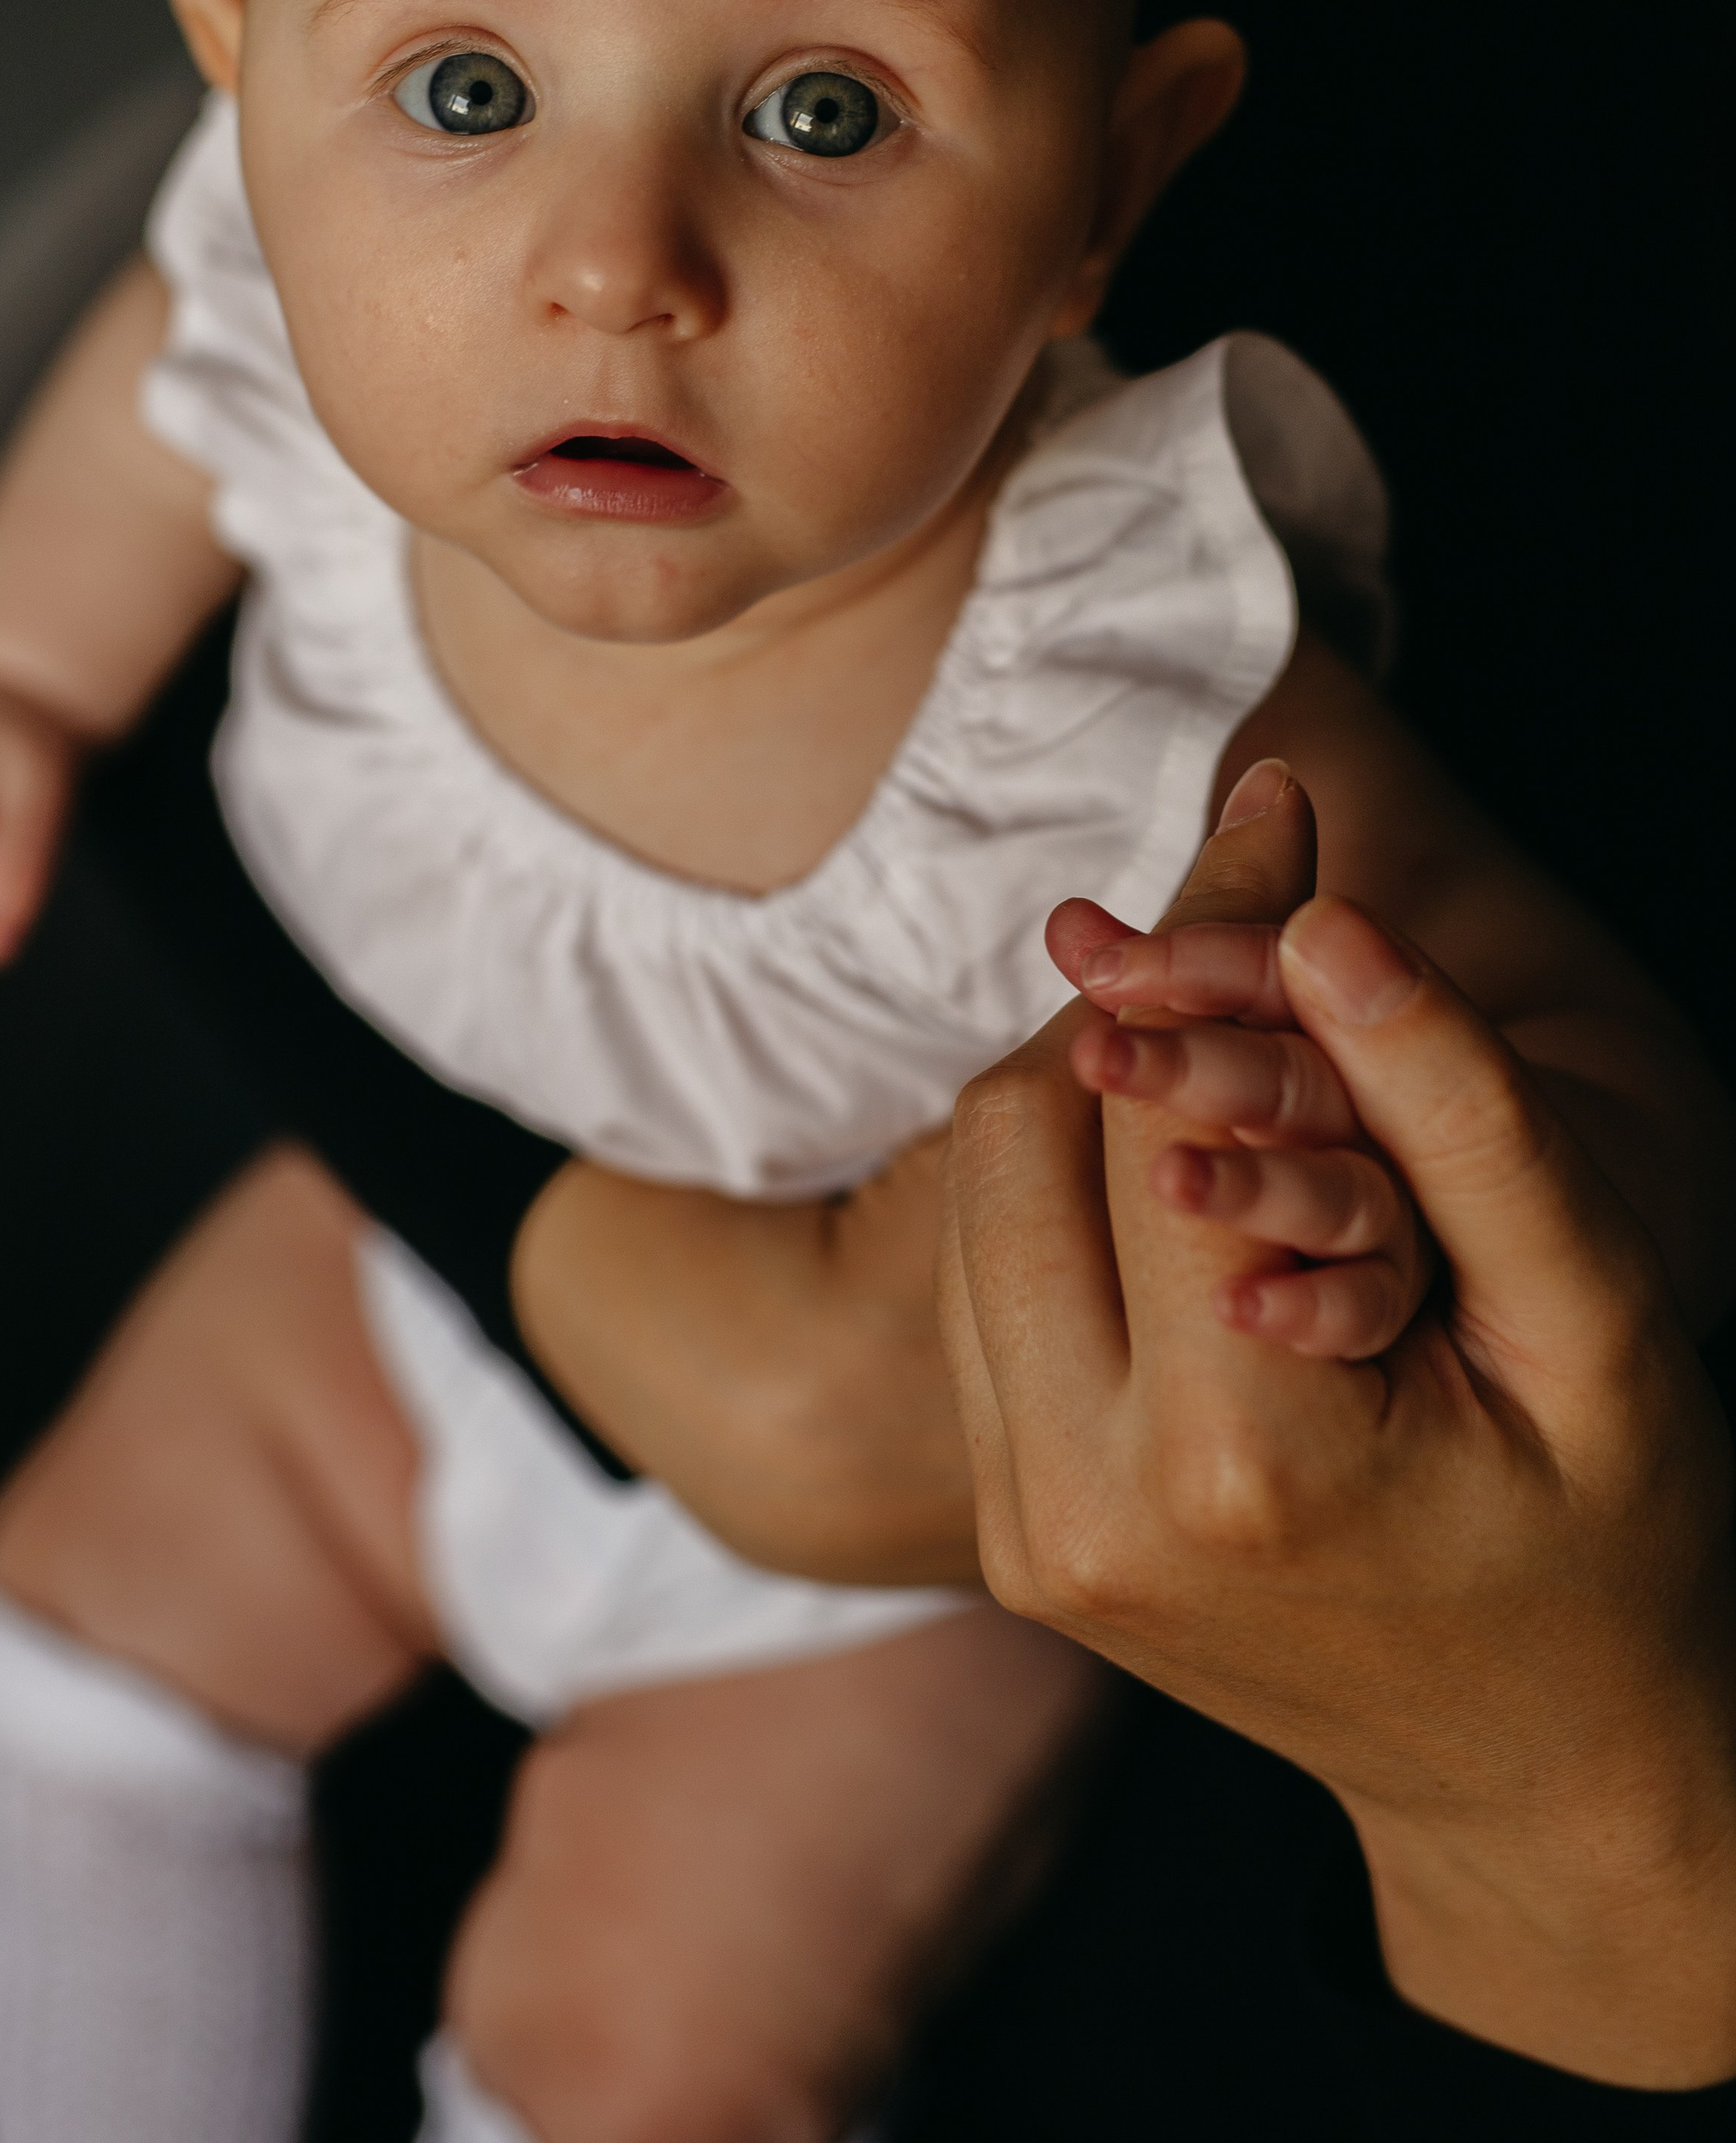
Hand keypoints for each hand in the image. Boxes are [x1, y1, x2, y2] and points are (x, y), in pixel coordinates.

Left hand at [942, 763, 1735, 2086]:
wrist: (1539, 1781)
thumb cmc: (1607, 1547)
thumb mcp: (1588, 1325)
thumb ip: (1460, 1117)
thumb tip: (1325, 925)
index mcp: (1238, 1459)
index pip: (1155, 1107)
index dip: (1213, 936)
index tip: (1271, 808)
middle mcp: (1081, 1501)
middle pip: (1026, 1131)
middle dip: (1134, 1003)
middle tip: (1242, 910)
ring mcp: (1025, 1527)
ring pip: (982, 1193)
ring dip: (1088, 1084)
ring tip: (1226, 1031)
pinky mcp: (1011, 1525)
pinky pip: (989, 1279)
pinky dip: (1069, 1182)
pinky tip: (1185, 1161)